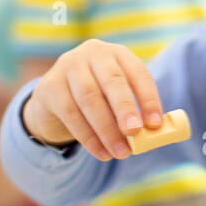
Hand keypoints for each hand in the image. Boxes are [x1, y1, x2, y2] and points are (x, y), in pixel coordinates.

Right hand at [22, 39, 161, 160]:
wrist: (55, 99)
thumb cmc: (99, 99)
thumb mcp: (117, 99)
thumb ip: (135, 114)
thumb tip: (155, 135)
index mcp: (118, 54)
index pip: (139, 73)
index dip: (149, 99)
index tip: (155, 124)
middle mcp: (93, 53)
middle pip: (112, 81)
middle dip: (125, 109)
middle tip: (135, 132)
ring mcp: (68, 66)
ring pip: (89, 98)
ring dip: (107, 129)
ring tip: (121, 152)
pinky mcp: (49, 85)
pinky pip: (70, 113)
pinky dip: (88, 137)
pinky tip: (101, 152)